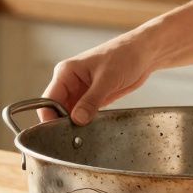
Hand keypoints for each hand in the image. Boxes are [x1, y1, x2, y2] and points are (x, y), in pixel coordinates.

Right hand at [40, 34, 154, 124]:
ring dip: (75, 125)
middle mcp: (70, 82)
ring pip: (70, 114)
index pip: (49, 99)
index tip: (57, 132)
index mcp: (66, 72)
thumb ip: (91, 101)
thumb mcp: (107, 79)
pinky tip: (91, 130)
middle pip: (57, 109)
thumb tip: (77, 119)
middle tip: (73, 138)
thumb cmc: (124, 55)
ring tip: (83, 135)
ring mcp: (81, 91)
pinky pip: (83, 114)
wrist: (143, 54)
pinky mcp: (92, 98)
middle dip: (63, 123)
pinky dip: (85, 123)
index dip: (50, 117)